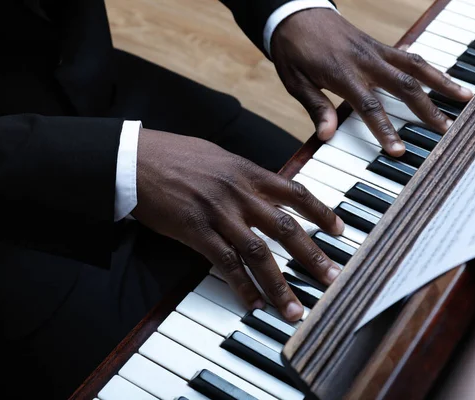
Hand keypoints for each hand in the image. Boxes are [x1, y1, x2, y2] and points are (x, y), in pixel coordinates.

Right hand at [132, 129, 344, 320]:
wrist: (135, 158)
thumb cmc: (175, 155)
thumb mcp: (218, 158)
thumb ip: (245, 177)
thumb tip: (265, 191)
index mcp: (247, 172)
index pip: (296, 192)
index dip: (321, 212)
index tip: (339, 230)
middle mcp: (239, 192)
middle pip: (285, 228)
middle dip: (312, 255)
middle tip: (332, 277)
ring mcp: (218, 213)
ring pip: (258, 253)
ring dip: (279, 285)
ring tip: (295, 309)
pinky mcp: (195, 231)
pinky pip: (225, 264)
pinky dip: (241, 288)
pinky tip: (252, 306)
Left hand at [271, 9, 473, 156]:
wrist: (295, 13)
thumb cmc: (293, 50)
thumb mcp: (296, 81)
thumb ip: (316, 107)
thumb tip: (327, 136)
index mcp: (342, 72)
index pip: (370, 106)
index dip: (386, 129)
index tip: (399, 150)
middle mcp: (365, 60)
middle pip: (404, 86)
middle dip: (427, 109)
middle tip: (447, 129)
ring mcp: (376, 50)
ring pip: (416, 66)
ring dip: (442, 82)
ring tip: (465, 98)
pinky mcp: (379, 44)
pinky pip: (410, 56)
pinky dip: (430, 68)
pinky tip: (445, 79)